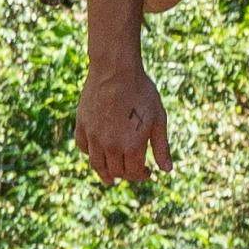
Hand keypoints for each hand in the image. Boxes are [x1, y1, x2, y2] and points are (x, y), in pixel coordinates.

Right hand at [74, 60, 169, 182]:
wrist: (116, 70)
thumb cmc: (142, 92)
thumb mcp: (158, 118)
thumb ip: (161, 146)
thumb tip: (166, 170)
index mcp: (131, 146)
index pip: (133, 173)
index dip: (141, 176)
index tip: (147, 172)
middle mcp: (110, 145)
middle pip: (115, 171)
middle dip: (125, 175)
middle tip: (132, 172)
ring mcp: (93, 136)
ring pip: (97, 164)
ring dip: (105, 173)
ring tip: (110, 178)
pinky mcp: (82, 126)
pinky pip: (84, 147)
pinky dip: (91, 154)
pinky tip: (98, 154)